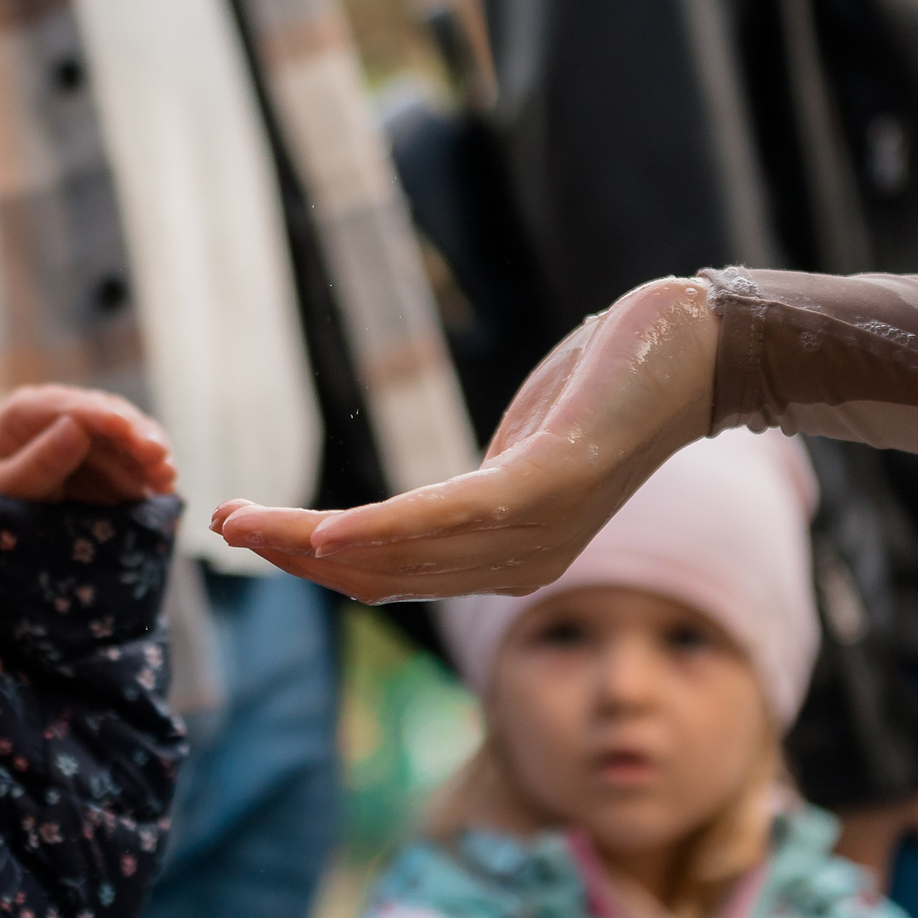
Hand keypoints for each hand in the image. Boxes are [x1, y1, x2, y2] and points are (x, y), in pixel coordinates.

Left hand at [0, 386, 175, 503]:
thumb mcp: (8, 488)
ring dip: (152, 453)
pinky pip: (138, 456)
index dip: (100, 416)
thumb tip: (76, 427)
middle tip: (157, 456)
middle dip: (136, 436)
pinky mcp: (112, 453)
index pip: (68, 407)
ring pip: (130, 433)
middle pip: (108, 414)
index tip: (125, 428)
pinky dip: (152, 469)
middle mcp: (64, 411)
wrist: (8, 524)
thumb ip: (40, 461)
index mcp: (27, 410)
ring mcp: (92, 430)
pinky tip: (165, 485)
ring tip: (167, 477)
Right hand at [210, 278, 716, 601]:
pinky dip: (387, 532)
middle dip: (293, 556)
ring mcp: (538, 530)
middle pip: (382, 573)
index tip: (240, 528)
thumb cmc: (606, 385)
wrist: (697, 345)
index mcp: (505, 555)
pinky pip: (454, 518)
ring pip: (404, 552)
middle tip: (220, 527)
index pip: (389, 572)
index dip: (309, 561)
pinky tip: (329, 534)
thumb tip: (415, 511)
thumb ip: (467, 485)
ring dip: (314, 544)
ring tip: (243, 523)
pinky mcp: (552, 485)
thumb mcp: (522, 446)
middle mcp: (519, 561)